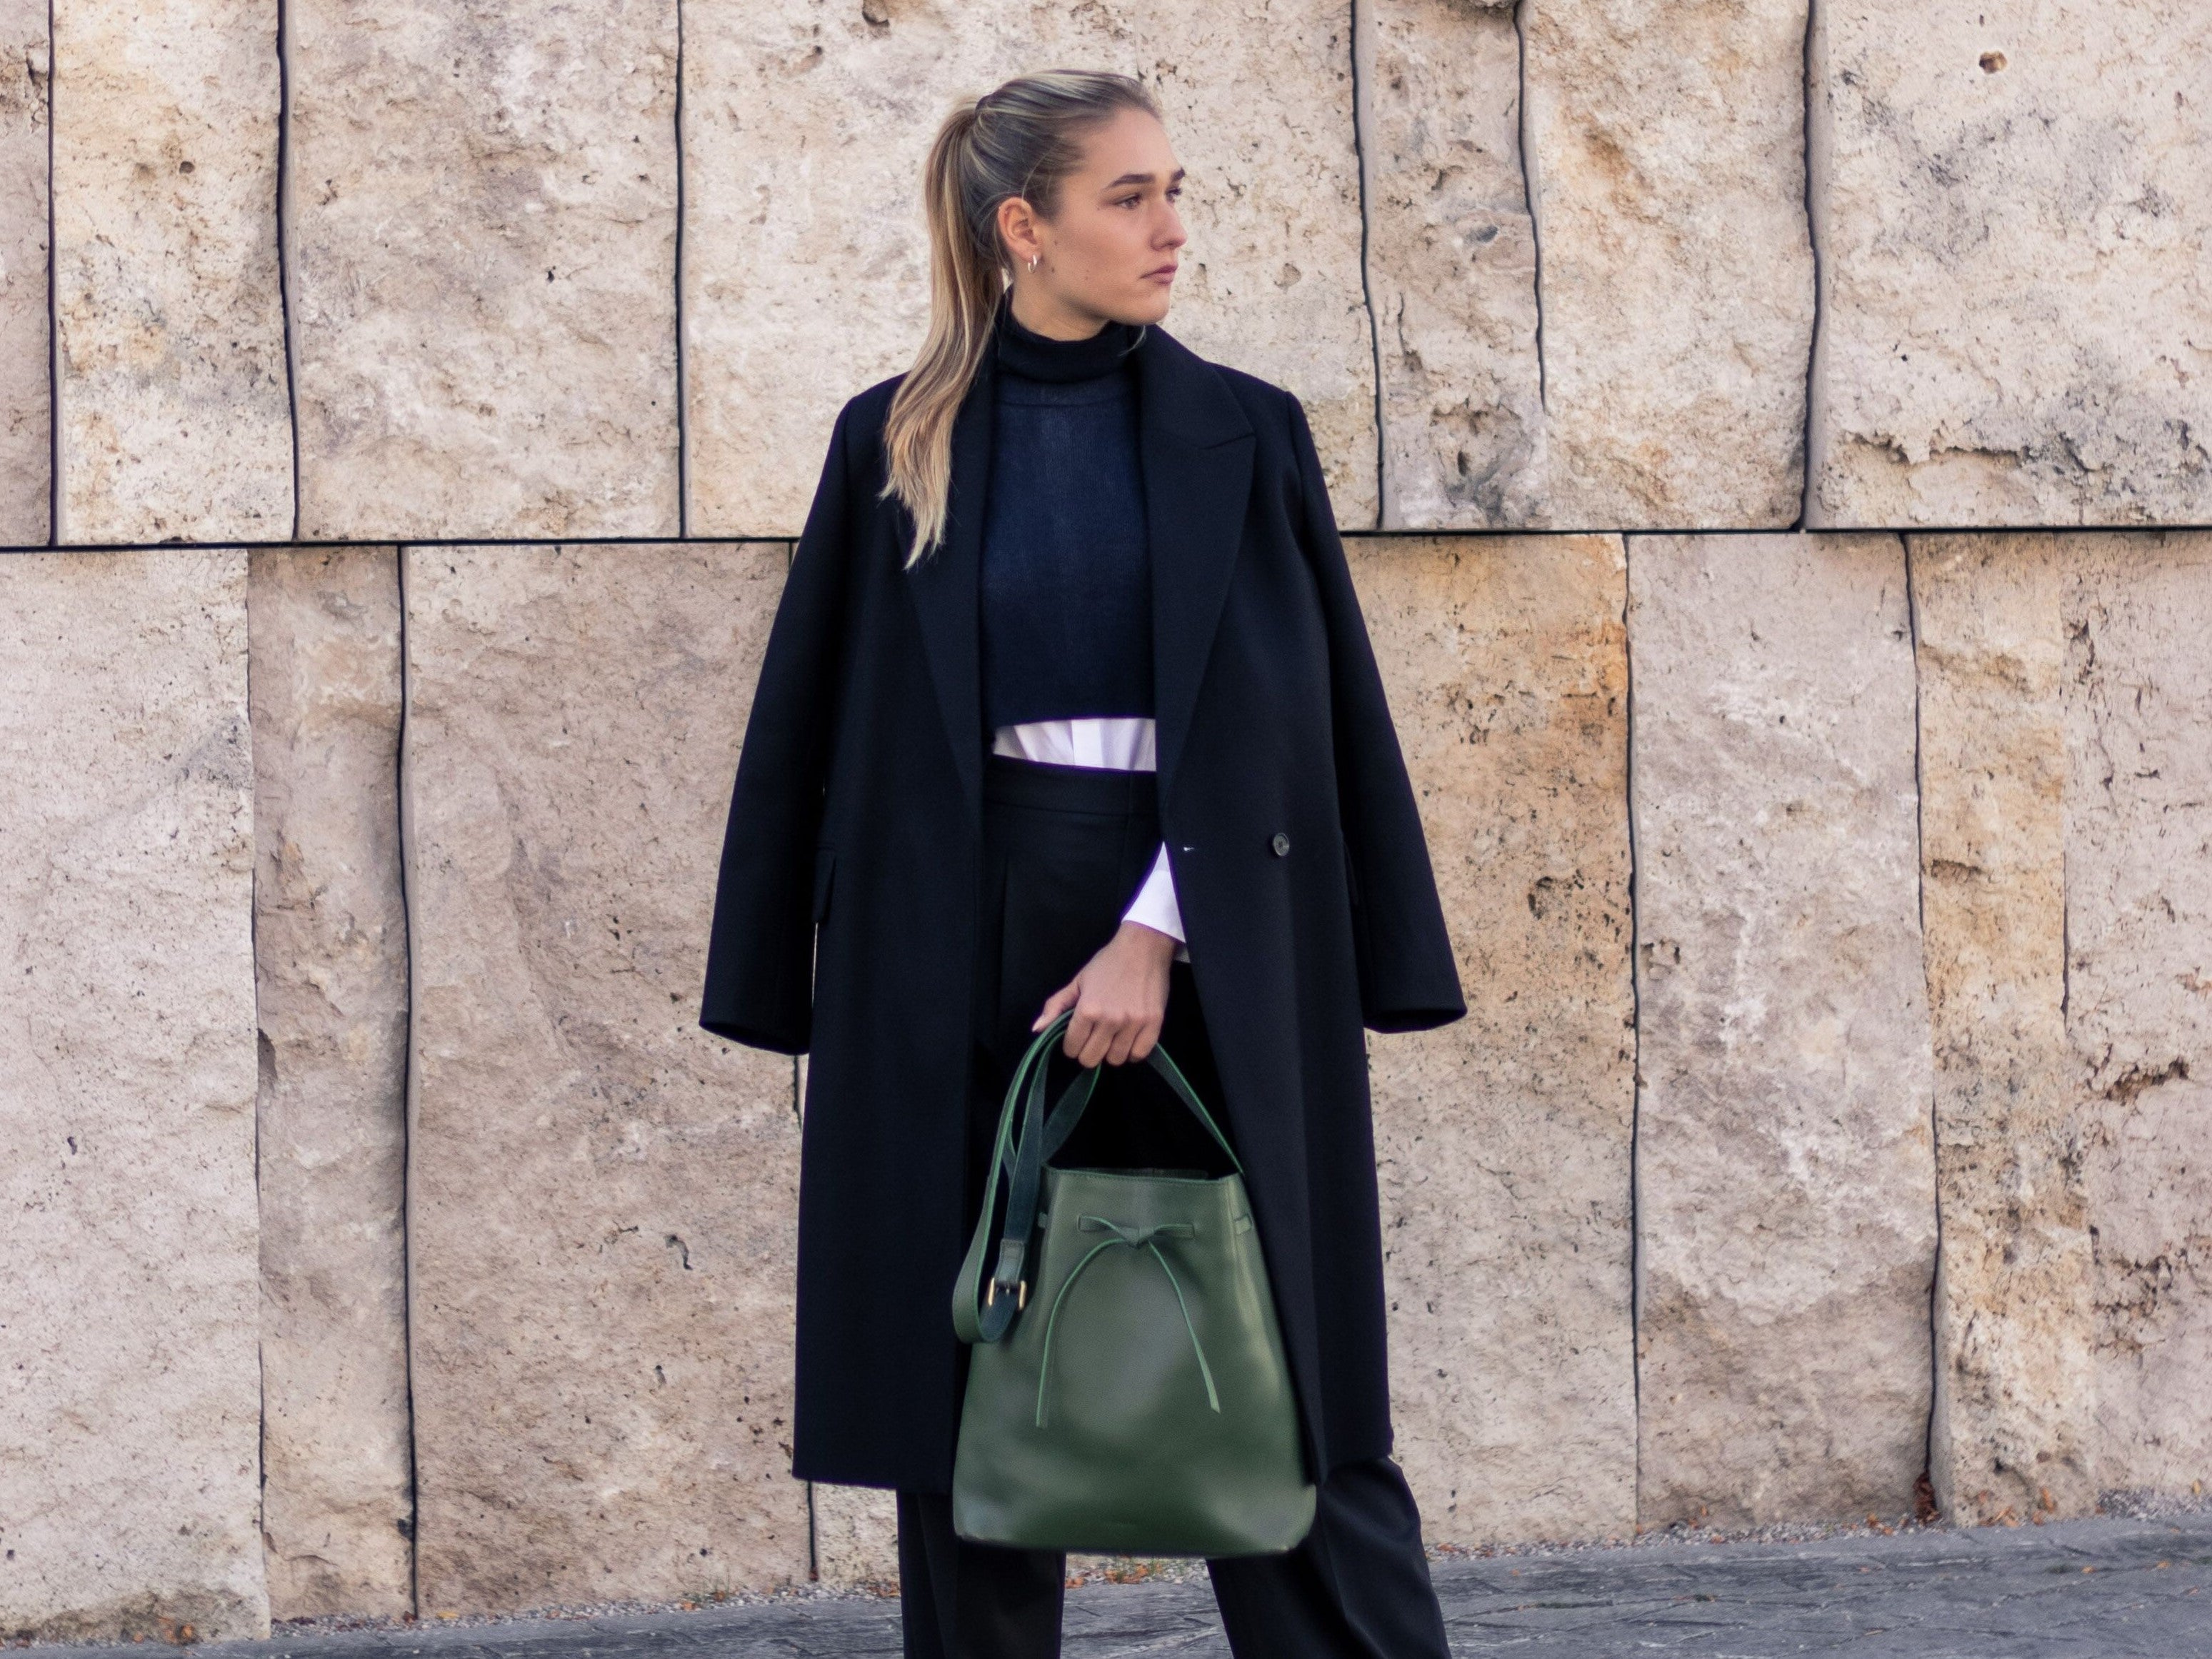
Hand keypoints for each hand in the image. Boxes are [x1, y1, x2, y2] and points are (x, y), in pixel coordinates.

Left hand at [1033, 922, 1177, 1066]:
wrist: (1143, 947)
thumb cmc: (1107, 963)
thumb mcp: (1077, 981)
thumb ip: (1056, 1006)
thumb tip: (1036, 1029)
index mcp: (1088, 1009)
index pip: (1072, 1048)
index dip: (1071, 1045)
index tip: (1077, 1037)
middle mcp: (1110, 1019)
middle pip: (1091, 1059)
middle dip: (1088, 1051)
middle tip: (1094, 1039)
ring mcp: (1134, 1023)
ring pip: (1116, 1060)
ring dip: (1111, 1052)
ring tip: (1112, 1038)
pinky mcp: (1154, 1024)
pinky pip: (1139, 1054)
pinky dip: (1132, 1052)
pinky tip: (1128, 1040)